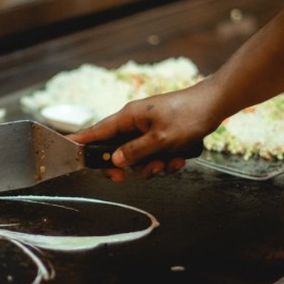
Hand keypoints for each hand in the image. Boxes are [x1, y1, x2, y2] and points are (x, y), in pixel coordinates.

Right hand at [68, 85, 217, 181]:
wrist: (215, 105)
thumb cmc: (188, 115)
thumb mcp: (160, 138)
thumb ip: (135, 151)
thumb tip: (115, 161)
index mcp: (128, 117)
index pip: (96, 132)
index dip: (81, 143)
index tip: (67, 151)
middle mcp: (134, 123)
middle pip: (116, 151)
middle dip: (127, 166)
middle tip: (126, 178)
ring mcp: (148, 130)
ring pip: (138, 158)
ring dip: (153, 165)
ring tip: (170, 160)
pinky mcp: (161, 136)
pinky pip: (155, 156)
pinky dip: (166, 160)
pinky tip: (179, 157)